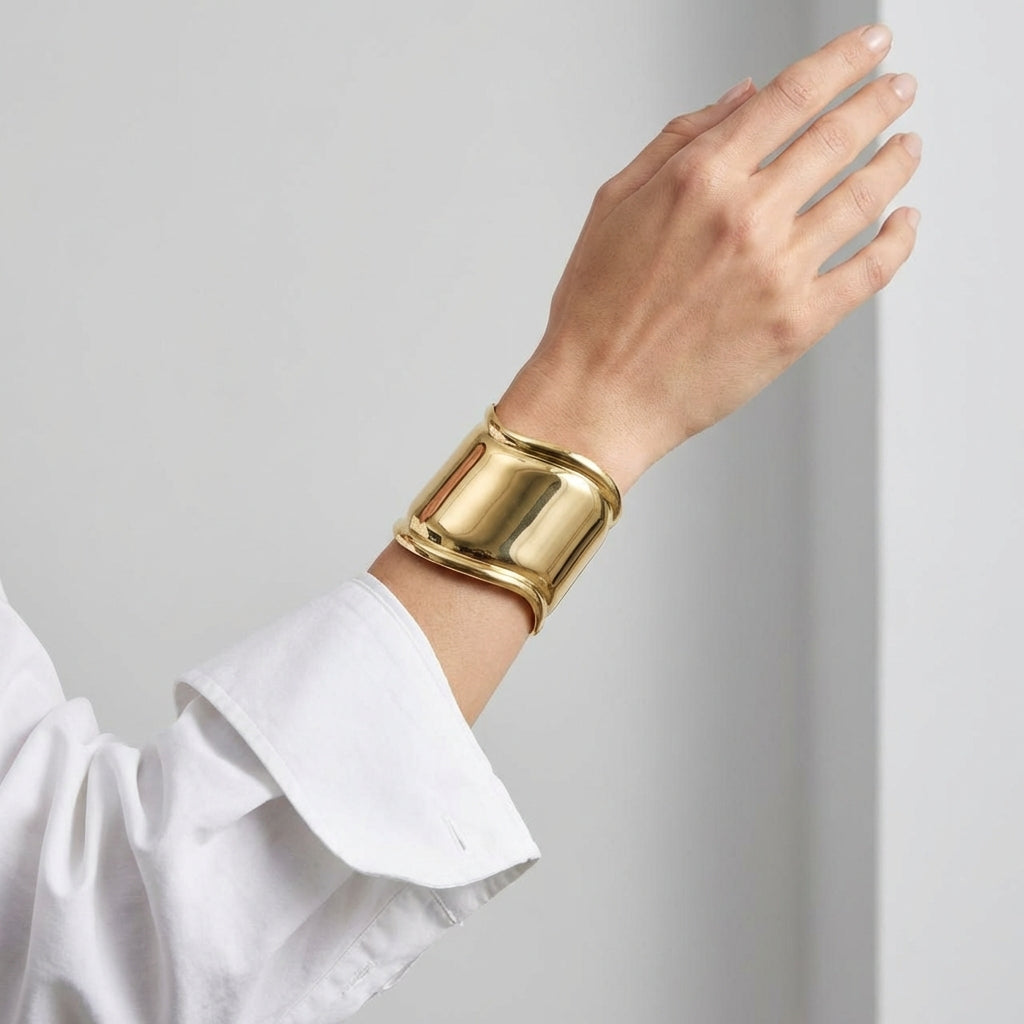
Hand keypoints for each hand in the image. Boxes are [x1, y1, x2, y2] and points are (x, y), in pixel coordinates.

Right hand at [496, 23, 919, 493]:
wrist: (599, 396)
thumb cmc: (595, 312)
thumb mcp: (615, 204)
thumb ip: (679, 141)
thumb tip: (743, 98)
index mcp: (700, 179)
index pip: (792, 96)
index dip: (842, 61)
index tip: (868, 47)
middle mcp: (746, 217)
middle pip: (839, 137)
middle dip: (880, 101)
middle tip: (898, 88)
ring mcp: (778, 271)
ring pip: (864, 197)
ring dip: (896, 162)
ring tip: (908, 147)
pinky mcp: (799, 323)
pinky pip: (870, 271)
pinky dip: (899, 240)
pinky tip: (905, 222)